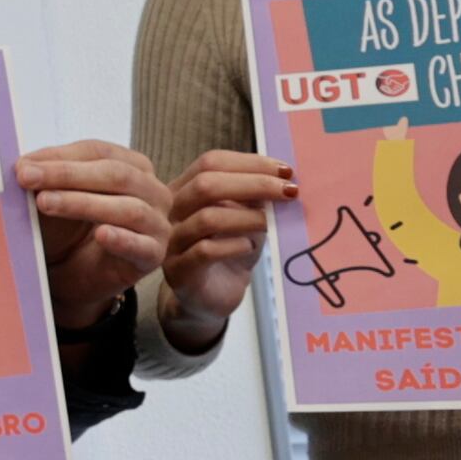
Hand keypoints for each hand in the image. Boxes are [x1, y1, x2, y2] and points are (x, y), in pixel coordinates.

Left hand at [17, 140, 169, 328]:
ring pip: (127, 208)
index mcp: (132, 166)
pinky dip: (121, 239)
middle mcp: (152, 190)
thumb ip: (44, 178)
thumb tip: (23, 165)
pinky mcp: (153, 255)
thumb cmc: (67, 228)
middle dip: (67, 175)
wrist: (73, 274)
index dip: (60, 157)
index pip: (98, 152)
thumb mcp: (53, 196)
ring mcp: (157, 223)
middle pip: (115, 174)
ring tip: (46, 203)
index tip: (22, 166)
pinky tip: (101, 235)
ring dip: (83, 203)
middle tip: (27, 179)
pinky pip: (141, 246)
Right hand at [157, 150, 299, 348]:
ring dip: (247, 217)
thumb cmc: (230, 252)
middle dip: (254, 184)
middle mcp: (172, 212)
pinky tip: (250, 248)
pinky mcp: (178, 271)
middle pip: (205, 185)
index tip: (286, 171)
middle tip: (288, 192)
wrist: (212, 296)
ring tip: (269, 224)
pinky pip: (205, 251)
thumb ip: (254, 197)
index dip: (250, 162)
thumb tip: (283, 178)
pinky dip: (234, 246)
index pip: (210, 163)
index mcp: (185, 189)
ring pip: (206, 218)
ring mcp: (172, 242)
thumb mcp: (246, 217)